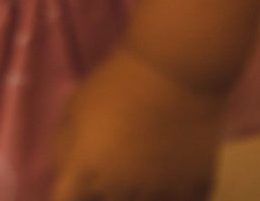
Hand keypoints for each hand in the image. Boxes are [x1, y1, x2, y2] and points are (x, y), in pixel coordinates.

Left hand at [51, 44, 225, 200]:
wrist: (174, 72)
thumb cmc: (117, 83)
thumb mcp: (75, 107)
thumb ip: (66, 148)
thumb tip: (67, 174)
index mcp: (85, 173)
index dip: (73, 192)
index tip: (80, 183)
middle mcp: (118, 194)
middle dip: (104, 191)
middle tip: (115, 159)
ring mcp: (158, 198)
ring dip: (139, 191)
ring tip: (146, 162)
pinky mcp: (194, 194)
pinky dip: (174, 191)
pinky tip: (174, 169)